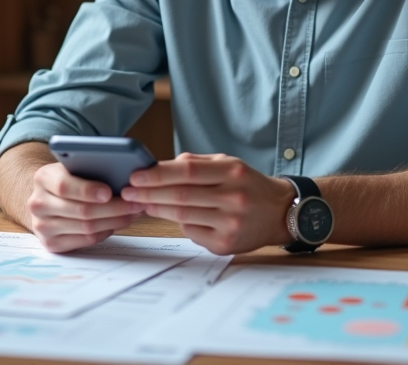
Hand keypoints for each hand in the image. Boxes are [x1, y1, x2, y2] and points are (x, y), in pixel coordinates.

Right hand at [26, 162, 141, 252]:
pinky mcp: (51, 243)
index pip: (64, 186)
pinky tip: (118, 222)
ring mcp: (42, 226)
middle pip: (81, 210)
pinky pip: (86, 240)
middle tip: (136, 203)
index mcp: (42, 178)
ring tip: (133, 212)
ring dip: (115, 220)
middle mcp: (38, 203)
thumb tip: (122, 174)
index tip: (109, 192)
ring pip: (87, 227)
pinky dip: (106, 231)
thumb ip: (89, 167)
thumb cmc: (68, 178)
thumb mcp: (72, 166)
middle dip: (114, 208)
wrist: (47, 197)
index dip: (88, 190)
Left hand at [121, 152, 296, 254]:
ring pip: (183, 216)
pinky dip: (177, 223)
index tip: (135, 175)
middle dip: (149, 193)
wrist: (280, 213)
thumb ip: (196, 163)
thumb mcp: (228, 163)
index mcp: (233, 172)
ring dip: (156, 209)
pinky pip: (192, 232)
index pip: (188, 171)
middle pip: (181, 195)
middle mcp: (233, 198)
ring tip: (140, 203)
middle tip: (127, 191)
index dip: (158, 174)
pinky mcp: (225, 244)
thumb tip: (159, 167)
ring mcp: (230, 223)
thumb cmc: (248, 184)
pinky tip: (168, 216)